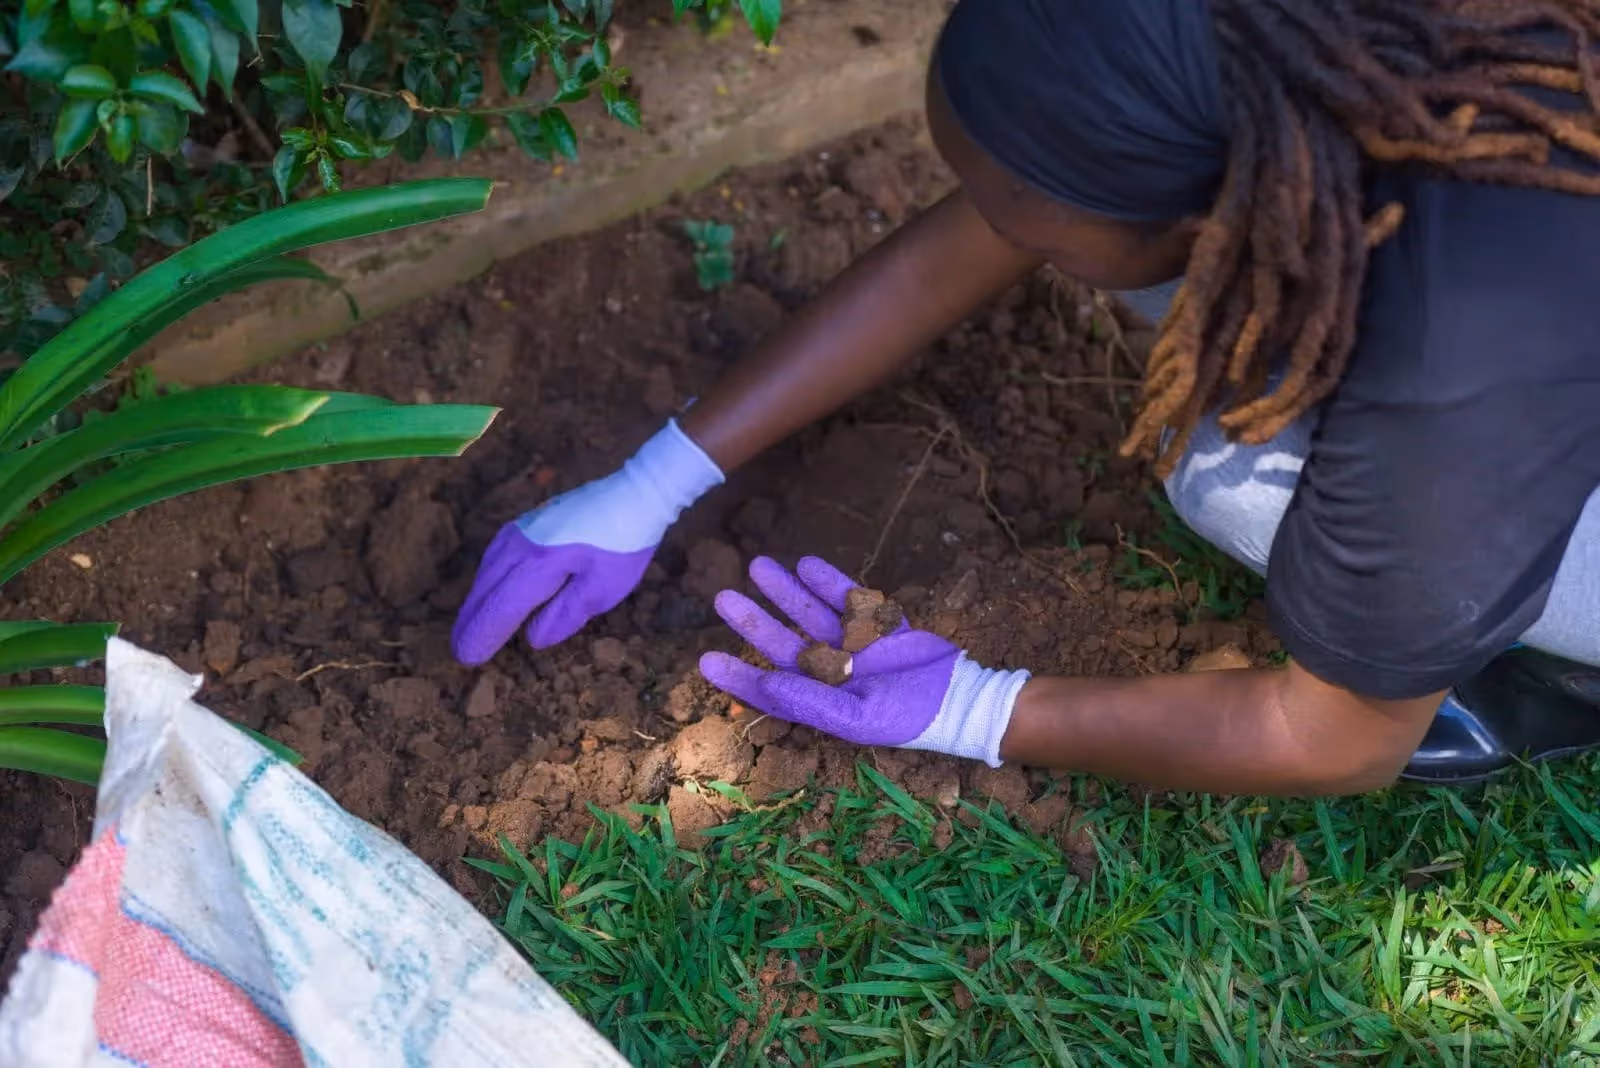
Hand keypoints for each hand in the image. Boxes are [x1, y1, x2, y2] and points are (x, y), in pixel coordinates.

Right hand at [453, 420, 722, 663]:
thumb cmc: (624, 543)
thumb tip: (533, 637)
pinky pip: (496, 555)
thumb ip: (566, 614)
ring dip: (477, 598)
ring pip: (487, 569)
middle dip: (471, 620)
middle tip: (459, 649)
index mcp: (541, 564)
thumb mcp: (604, 588)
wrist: (634, 493)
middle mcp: (522, 545)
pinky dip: (487, 577)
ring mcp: (522, 529)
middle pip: (486, 588)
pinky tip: (489, 588)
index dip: (483, 633)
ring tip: (469, 624)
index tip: (467, 657)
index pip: (502, 607)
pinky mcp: (528, 522)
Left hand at [698, 556, 1030, 765]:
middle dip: (755, 621)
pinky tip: (807, 564)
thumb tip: (765, 682)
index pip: (771, 686)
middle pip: (783, 642)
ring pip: (810, 614)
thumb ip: (811, 699)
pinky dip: (830, 583)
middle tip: (723, 597)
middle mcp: (831, 673)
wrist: (961, 700)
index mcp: (820, 701)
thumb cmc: (906, 719)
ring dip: (786, 592)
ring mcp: (854, 647)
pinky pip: (849, 600)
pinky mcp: (879, 626)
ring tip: (759, 566)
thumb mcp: (855, 718)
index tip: (706, 660)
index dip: (738, 675)